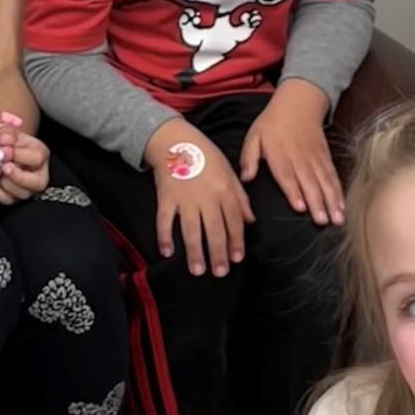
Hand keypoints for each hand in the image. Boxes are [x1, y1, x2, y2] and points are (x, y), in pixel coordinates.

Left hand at [0, 130, 50, 205]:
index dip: (18, 155)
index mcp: (41, 154)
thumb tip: (4, 139)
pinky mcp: (16, 198)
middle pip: (36, 183)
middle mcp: (39, 175)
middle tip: (2, 167)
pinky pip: (7, 199)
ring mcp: (29, 189)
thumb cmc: (6, 143)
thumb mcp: (8, 132)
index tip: (2, 150)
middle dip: (16, 175)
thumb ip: (7, 133)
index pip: (36, 158)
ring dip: (4, 182)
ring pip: (21, 193)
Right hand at [147, 121, 251, 277]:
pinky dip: (164, 236)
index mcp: (224, 191)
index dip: (236, 242)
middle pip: (214, 230)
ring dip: (195, 252)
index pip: (233, 222)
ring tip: (198, 270)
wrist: (176, 141)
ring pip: (191, 230)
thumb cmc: (205, 157)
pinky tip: (167, 252)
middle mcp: (207, 198)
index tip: (236, 259)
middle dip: (218, 254)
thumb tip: (250, 221)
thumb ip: (240, 199)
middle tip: (220, 273)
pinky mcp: (166, 198)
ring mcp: (185, 199)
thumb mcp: (229, 173)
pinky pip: (164, 220)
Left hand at [241, 82, 343, 225]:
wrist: (299, 103)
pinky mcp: (325, 158)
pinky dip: (339, 191)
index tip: (300, 207)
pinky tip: (342, 206)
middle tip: (322, 221)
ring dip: (332, 201)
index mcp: (279, 155)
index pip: (287, 175)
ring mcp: (315, 159)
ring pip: (324, 182)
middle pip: (309, 182)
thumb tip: (245, 178)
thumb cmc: (273, 123)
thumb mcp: (254, 136)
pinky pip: (333, 176)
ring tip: (337, 219)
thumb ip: (249, 158)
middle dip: (317, 202)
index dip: (294, 192)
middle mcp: (299, 158)